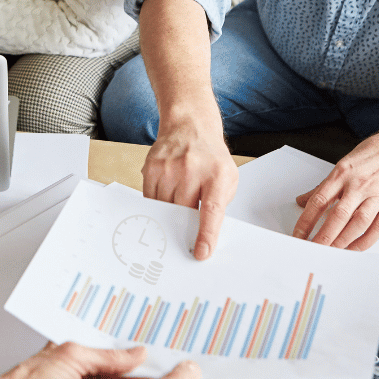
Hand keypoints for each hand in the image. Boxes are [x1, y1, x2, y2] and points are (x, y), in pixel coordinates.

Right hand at [141, 114, 237, 260]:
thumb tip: (206, 236)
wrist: (190, 126)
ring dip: (170, 211)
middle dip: (183, 224)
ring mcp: (169, 167)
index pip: (211, 212)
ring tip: (180, 197)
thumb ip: (219, 206)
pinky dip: (158, 201)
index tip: (201, 253)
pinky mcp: (152, 167)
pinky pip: (150, 198)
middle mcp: (192, 169)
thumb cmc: (211, 157)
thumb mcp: (228, 179)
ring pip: (163, 207)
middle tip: (185, 229)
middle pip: (182, 212)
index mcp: (217, 175)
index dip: (205, 235)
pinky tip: (167, 191)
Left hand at [293, 123, 378, 249]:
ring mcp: (377, 195)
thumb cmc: (376, 153)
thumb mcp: (345, 163)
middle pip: (338, 216)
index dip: (306, 221)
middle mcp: (359, 184)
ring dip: (343, 241)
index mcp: (342, 173)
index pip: (319, 201)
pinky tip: (353, 249)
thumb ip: (324, 185)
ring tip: (331, 252)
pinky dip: (365, 241)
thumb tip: (303, 200)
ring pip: (358, 223)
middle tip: (313, 250)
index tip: (298, 235)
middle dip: (323, 237)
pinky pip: (378, 227)